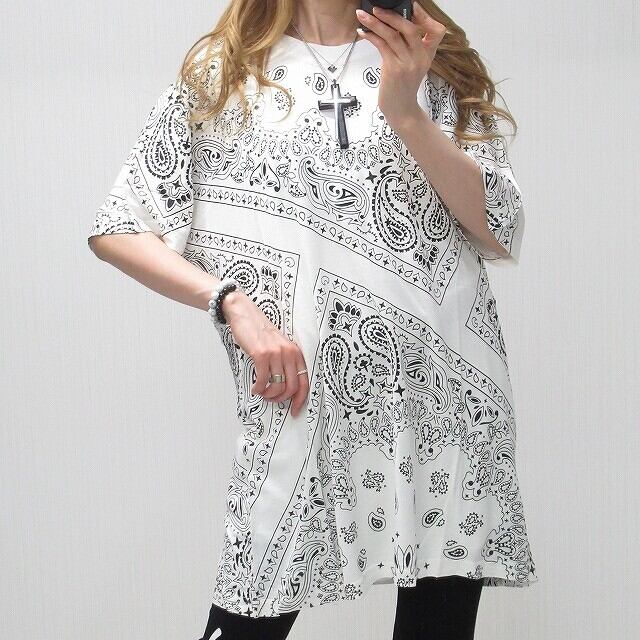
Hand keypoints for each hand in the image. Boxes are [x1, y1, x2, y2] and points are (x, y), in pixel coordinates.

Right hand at [222, 290, 309, 416]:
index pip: (305, 381)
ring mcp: (276, 353)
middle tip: (272, 400)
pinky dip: (259, 389)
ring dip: (269, 395)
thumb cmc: (260, 332)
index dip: (301, 399)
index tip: (295, 410)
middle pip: (292, 387)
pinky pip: (263, 380)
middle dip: (282, 399)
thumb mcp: (279, 346)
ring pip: (278, 386)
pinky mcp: (261, 354)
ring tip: (262, 393)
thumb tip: (284, 387)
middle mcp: (289, 353)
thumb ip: (285, 362)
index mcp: (295, 352)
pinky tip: (255, 388)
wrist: (245, 313)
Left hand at [355, 1, 446, 129]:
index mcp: (427, 54)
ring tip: (362, 15)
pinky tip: (362, 32)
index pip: (436, 30)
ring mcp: (407, 64)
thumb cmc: (403, 87)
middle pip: (410, 28)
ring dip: (375, 23)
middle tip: (376, 8)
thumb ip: (408, 46)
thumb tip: (393, 24)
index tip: (412, 5)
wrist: (401, 109)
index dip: (425, 16)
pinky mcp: (394, 70)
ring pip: (392, 36)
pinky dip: (371, 36)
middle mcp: (420, 58)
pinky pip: (382, 46)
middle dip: (392, 15)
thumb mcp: (412, 65)